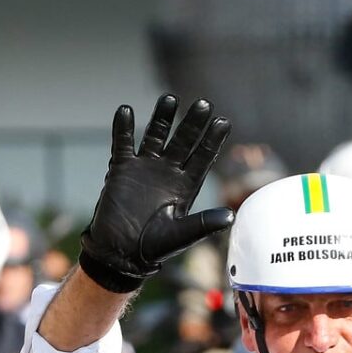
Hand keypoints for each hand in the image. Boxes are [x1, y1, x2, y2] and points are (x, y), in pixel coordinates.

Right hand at [76, 95, 233, 295]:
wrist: (120, 253)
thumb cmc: (153, 248)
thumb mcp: (181, 236)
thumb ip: (203, 224)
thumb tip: (230, 217)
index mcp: (186, 185)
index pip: (203, 157)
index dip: (212, 140)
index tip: (223, 121)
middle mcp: (168, 172)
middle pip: (183, 141)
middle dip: (192, 123)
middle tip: (203, 104)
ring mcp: (145, 168)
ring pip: (155, 135)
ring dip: (161, 118)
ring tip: (169, 99)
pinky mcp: (122, 169)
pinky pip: (122, 144)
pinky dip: (122, 128)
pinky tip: (125, 111)